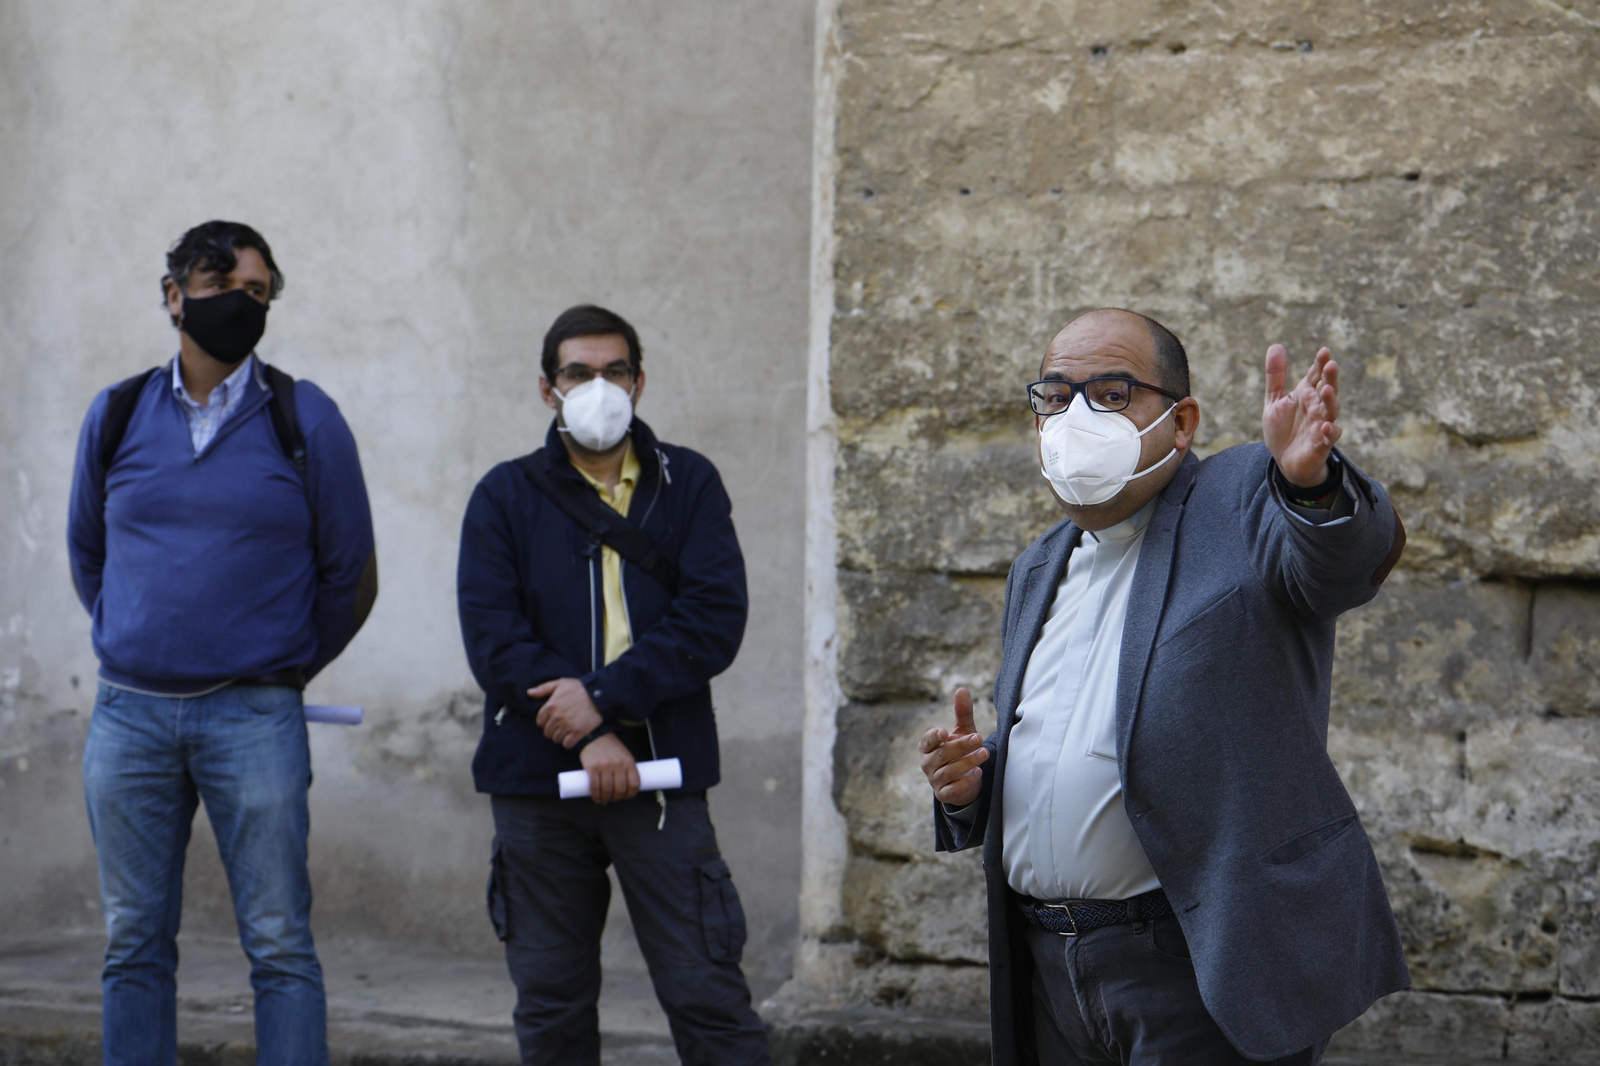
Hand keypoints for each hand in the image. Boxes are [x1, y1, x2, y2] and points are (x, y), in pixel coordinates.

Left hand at [531, 677, 602, 747]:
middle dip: (553, 729)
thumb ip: (543, 689)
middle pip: (547, 732)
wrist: (599, 694)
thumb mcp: (560, 683)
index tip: (553, 719)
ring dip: (561, 736)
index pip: (540, 722)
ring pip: (556, 739)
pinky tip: (573, 736)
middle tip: (561, 725)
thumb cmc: (579, 688)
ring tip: (568, 730)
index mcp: (550, 706)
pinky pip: (567, 744)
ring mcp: (567, 726)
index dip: (546, 721)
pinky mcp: (577, 733)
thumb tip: (529, 693)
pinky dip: (569, 742)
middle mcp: (556, 718)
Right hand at [579, 733, 639, 803]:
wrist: (595, 736)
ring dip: (606, 799)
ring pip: (607, 790)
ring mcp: (604, 766)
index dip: (631, 794)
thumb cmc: (611, 748)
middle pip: (620, 789)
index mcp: (629, 762)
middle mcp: (618, 765)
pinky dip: (596, 796)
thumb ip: (627, 769)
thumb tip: (626, 789)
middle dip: (617, 798)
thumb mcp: (624, 755)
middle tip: (613, 799)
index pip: (634, 784)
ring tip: (604, 800)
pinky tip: (596, 798)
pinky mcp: (592, 768)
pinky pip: (594, 787)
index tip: (626, 797)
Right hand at [918, 687, 988, 808]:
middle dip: (961, 746)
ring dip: (967, 762)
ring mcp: (934, 780)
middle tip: (979, 738)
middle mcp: (928, 763)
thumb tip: (962, 689)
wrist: (963, 780)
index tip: (945, 732)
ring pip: (948, 772)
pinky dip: (965, 782)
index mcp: (928, 747)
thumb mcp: (962, 731)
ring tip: (984, 754)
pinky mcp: (944, 794)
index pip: (927, 741)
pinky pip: (952, 790)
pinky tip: (977, 773)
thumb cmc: (959, 751)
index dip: (934, 736)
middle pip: (942, 755)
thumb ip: (962, 712)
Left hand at [1262, 344, 1342, 487]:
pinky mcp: (1320, 445)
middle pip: (1327, 389)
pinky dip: (1329, 433)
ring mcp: (1321, 425)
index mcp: (1307, 394)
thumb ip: (1275, 376)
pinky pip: (1328, 438)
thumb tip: (1276, 345)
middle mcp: (1317, 407)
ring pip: (1331, 411)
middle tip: (1331, 364)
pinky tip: (1326, 426)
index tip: (1324, 351)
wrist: (1285, 461)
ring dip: (1331, 401)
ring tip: (1328, 390)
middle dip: (1330, 378)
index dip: (1320, 364)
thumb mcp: (1275, 400)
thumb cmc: (1283, 429)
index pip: (1316, 375)